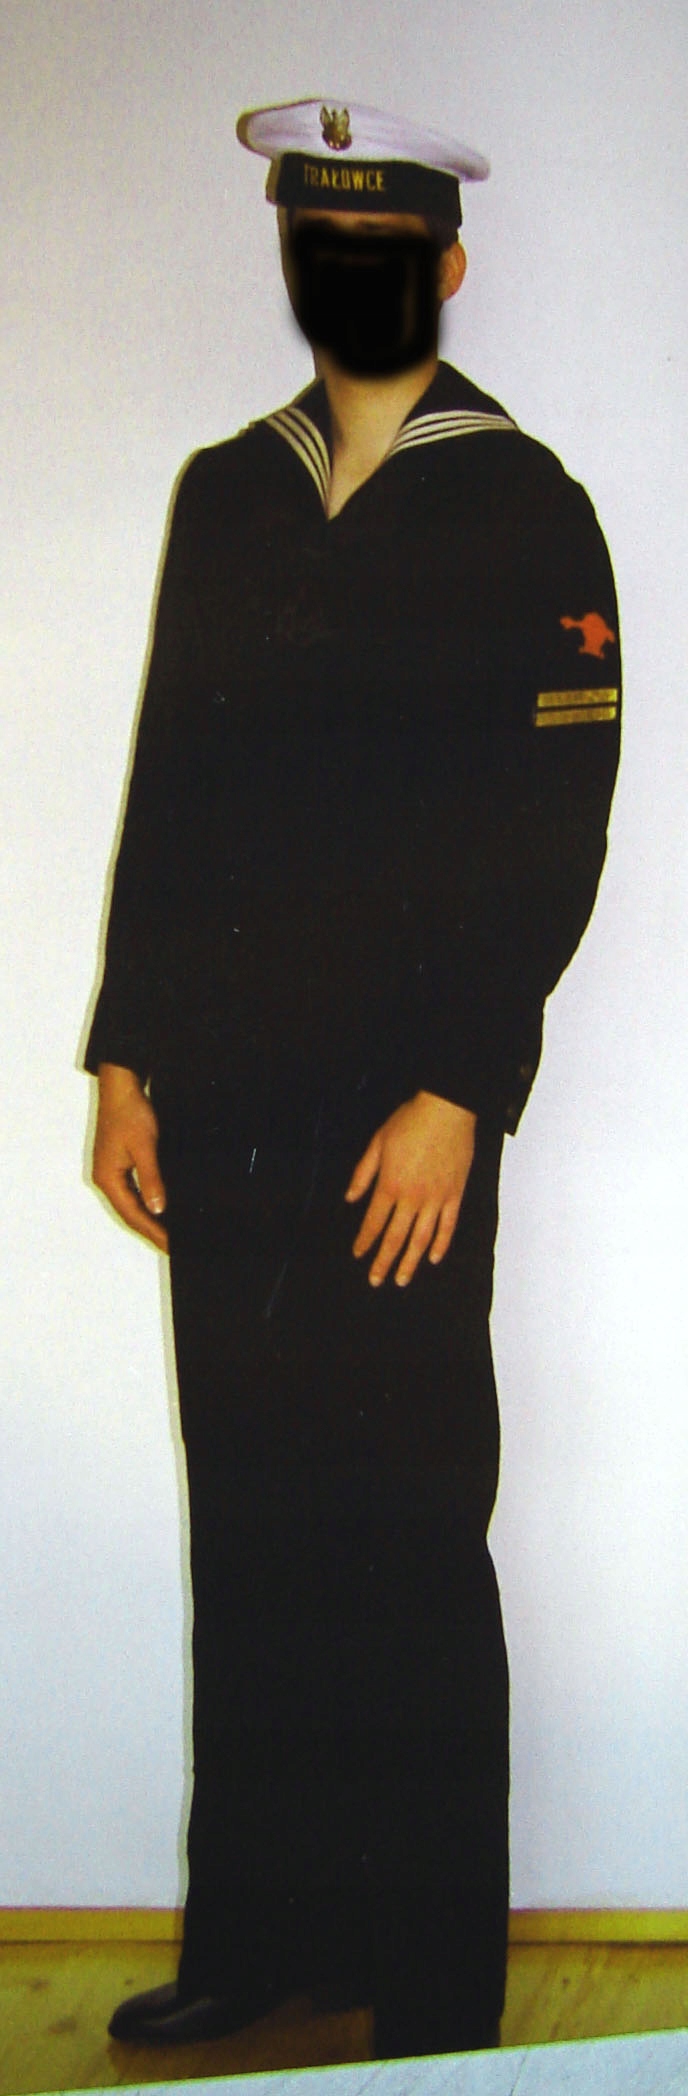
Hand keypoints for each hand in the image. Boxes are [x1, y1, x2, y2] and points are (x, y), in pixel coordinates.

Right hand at [92, 1063, 168, 1251]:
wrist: (121, 1088)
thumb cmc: (130, 1113)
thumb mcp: (145, 1148)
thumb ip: (151, 1180)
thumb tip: (157, 1209)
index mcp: (107, 1178)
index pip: (132, 1214)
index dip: (152, 1231)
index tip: (170, 1244)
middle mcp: (105, 1178)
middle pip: (129, 1213)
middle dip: (150, 1230)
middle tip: (171, 1245)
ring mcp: (110, 1172)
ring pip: (130, 1204)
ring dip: (147, 1219)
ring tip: (167, 1233)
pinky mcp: (117, 1164)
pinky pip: (131, 1192)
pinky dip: (145, 1204)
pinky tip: (158, 1208)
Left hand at [345, 1090, 475, 1287]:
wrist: (446, 1110)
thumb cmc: (409, 1122)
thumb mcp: (377, 1143)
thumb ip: (363, 1173)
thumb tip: (350, 1198)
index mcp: (390, 1185)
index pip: (374, 1222)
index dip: (365, 1241)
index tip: (358, 1254)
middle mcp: (412, 1198)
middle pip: (396, 1237)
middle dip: (384, 1261)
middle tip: (376, 1280)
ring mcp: (436, 1199)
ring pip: (421, 1239)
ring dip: (410, 1261)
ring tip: (402, 1280)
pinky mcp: (455, 1194)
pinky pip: (448, 1226)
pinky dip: (441, 1244)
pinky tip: (433, 1258)